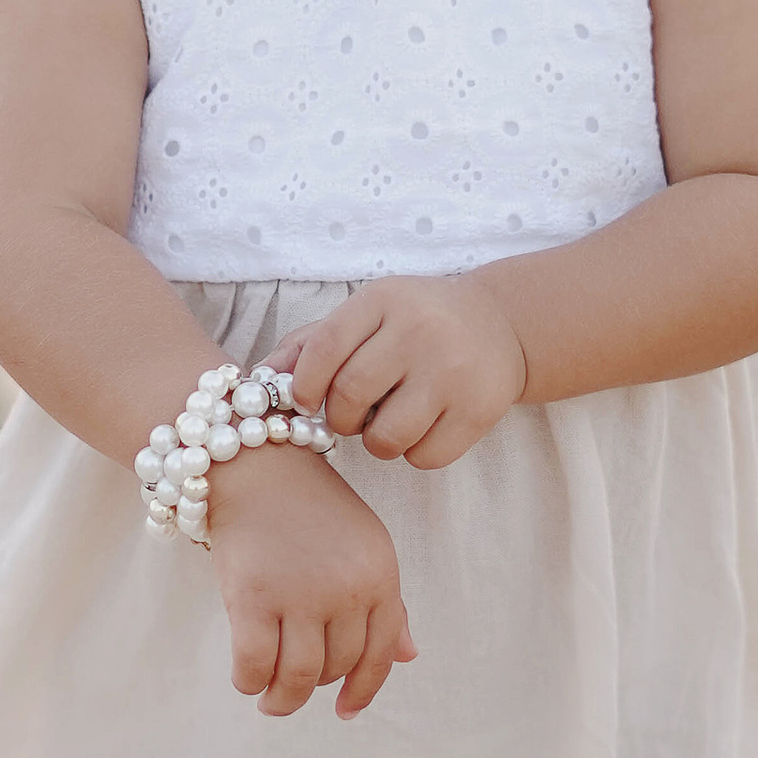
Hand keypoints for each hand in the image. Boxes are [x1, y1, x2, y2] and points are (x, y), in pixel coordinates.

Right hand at [209, 441, 416, 719]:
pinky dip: (249, 681)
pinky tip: (246, 679)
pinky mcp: (253, 596)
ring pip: (299, 675)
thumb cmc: (309, 505)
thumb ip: (388, 602)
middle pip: (336, 666)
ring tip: (269, 700)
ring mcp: (300, 593)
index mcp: (381, 573)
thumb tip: (407, 657)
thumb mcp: (364, 545)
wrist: (255, 463)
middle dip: (314, 687)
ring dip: (283, 699)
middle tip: (291, 689)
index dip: (363, 689)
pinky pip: (255, 663)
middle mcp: (347, 587)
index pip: (381, 652)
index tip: (345, 711)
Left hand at [283, 274, 529, 468]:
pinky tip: (423, 427)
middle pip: (349, 397)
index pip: (324, 349)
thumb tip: (257, 383)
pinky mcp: (480, 410)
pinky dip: (413, 453)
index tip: (304, 400)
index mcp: (384, 300)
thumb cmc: (415, 322)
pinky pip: (423, 457)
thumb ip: (310, 344)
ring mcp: (453, 372)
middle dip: (339, 418)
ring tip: (388, 420)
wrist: (500, 324)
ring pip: (384, 438)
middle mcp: (421, 330)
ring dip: (375, 441)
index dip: (302, 385)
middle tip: (351, 413)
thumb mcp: (366, 314)